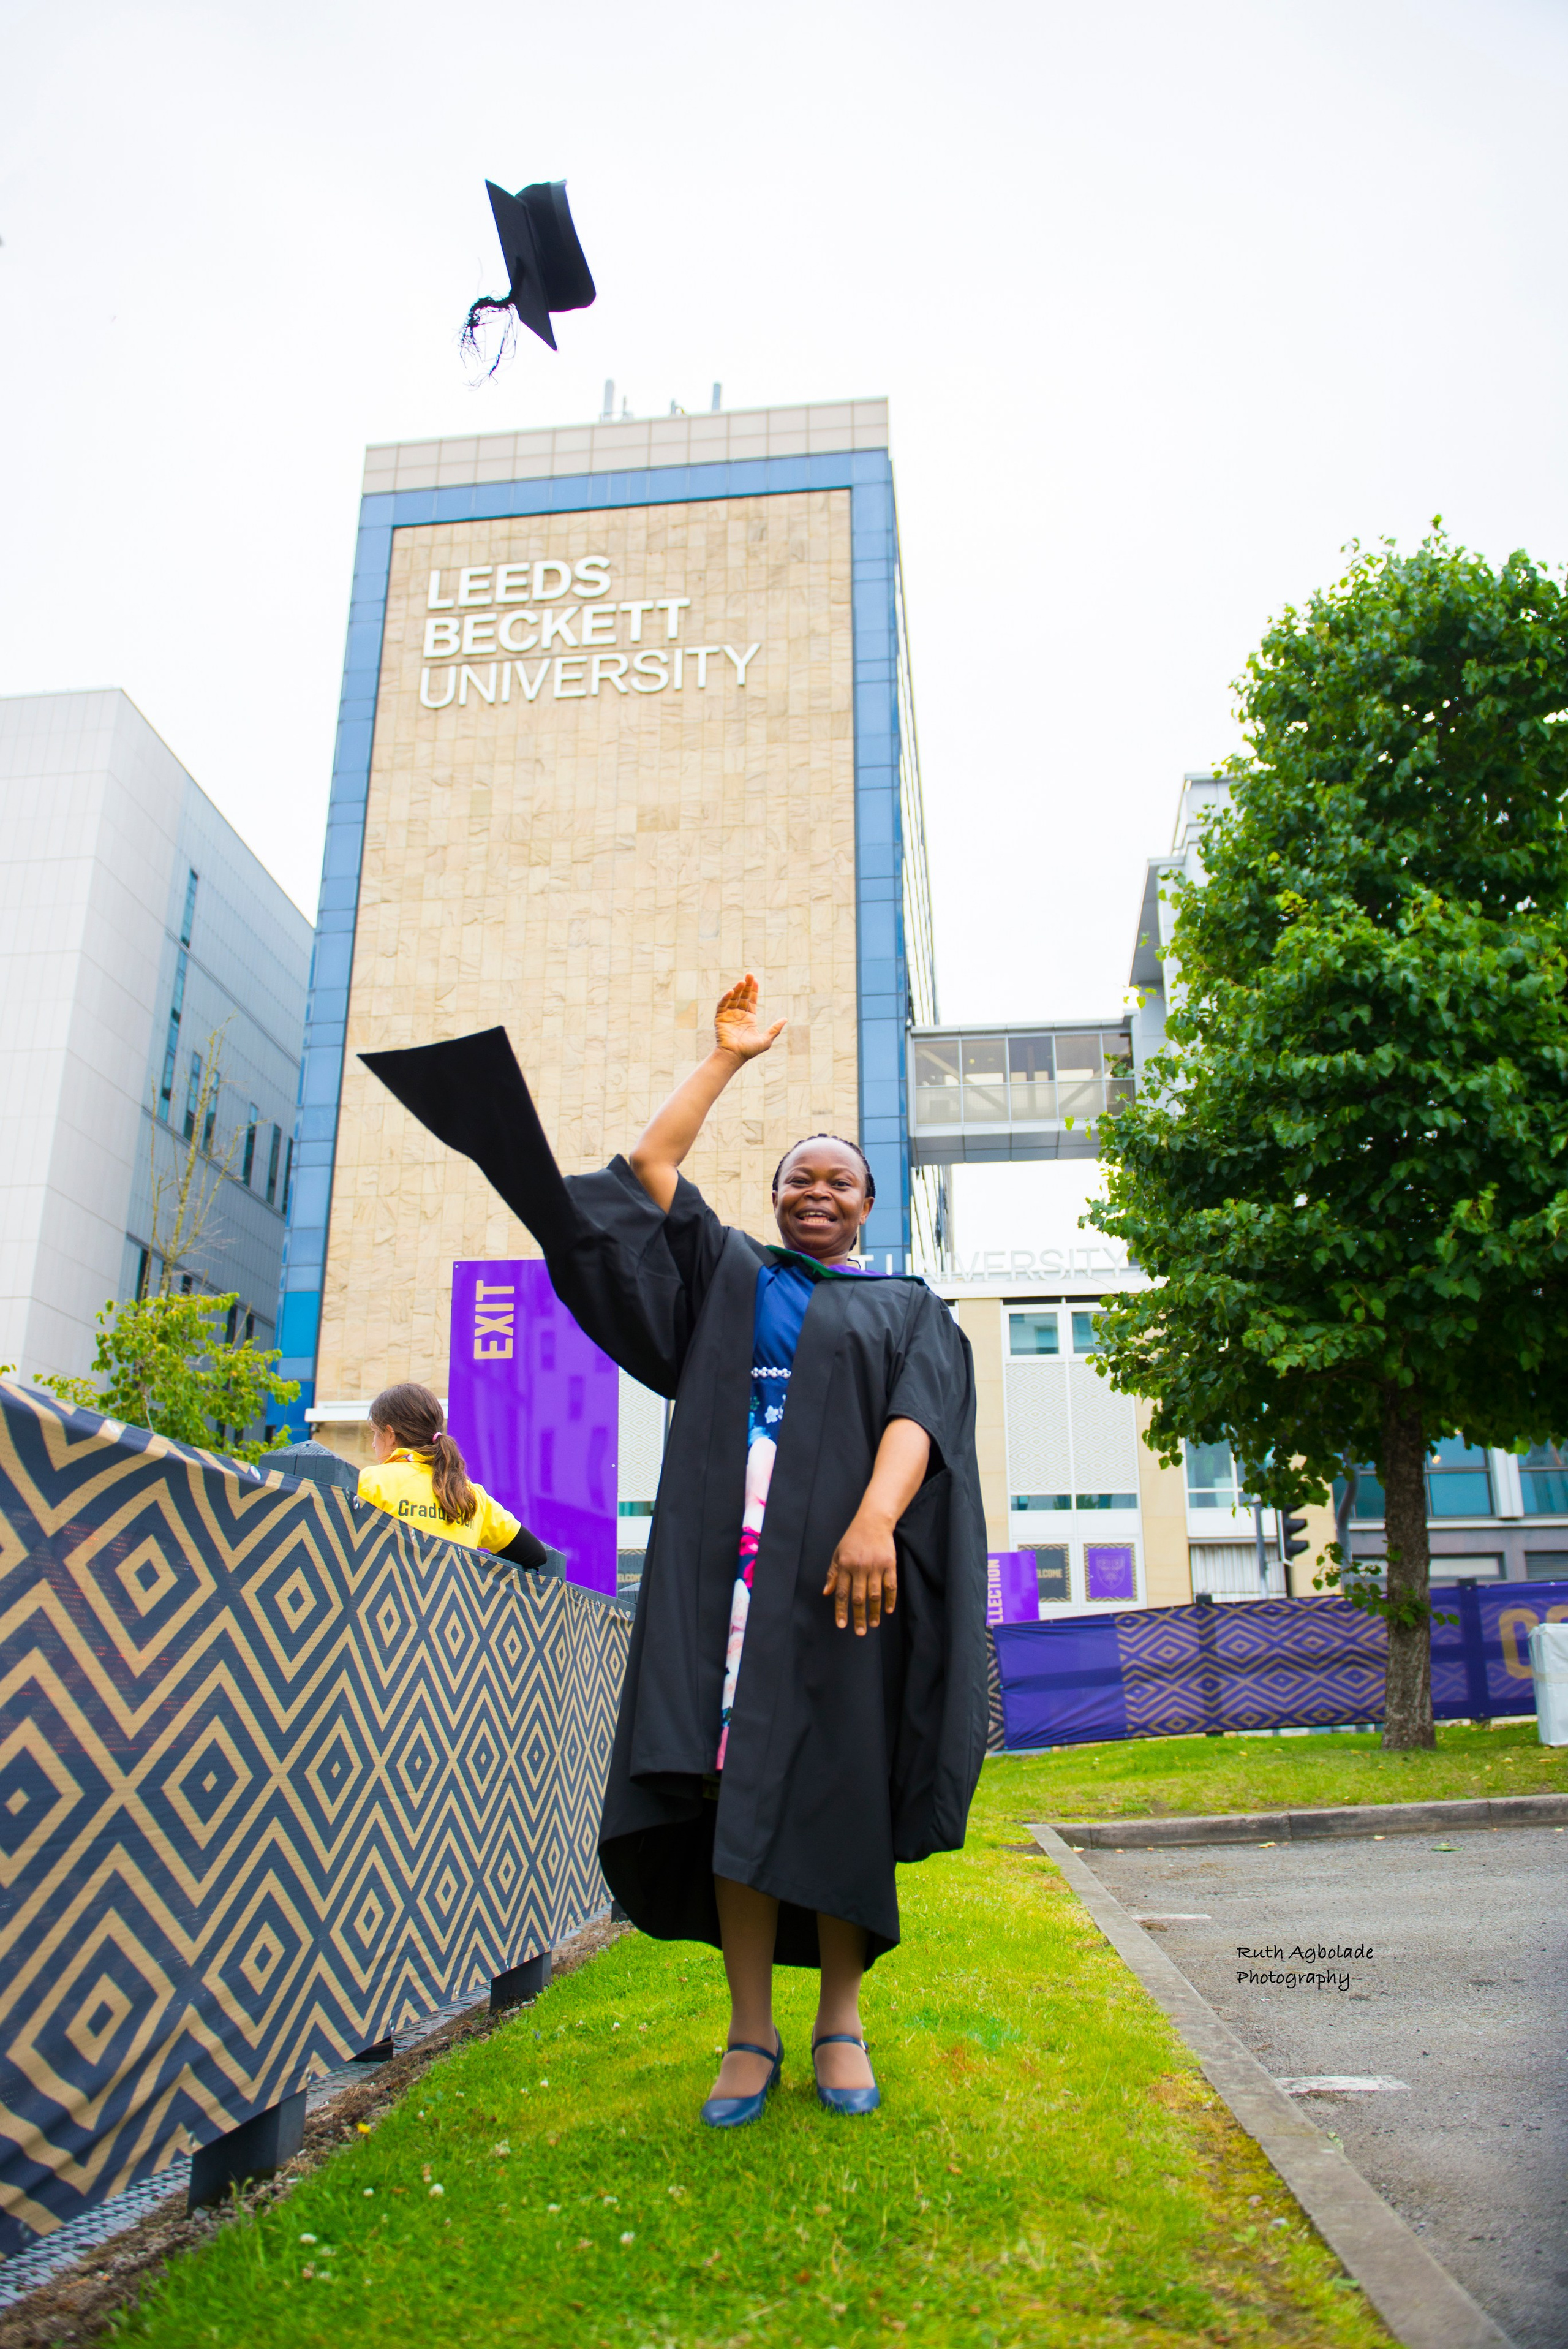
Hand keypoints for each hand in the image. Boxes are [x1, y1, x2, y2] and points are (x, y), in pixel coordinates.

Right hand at [714, 973, 784, 1062]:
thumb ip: (775, 1029)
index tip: (756, 980)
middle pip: (743, 996)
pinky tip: (731, 991)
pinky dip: (726, 998)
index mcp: (749, 1018)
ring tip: (742, 982)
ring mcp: (729, 1015)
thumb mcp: (766, 1040)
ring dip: (737, 989)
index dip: (754, 990)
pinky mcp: (720, 1018)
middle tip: (749, 974)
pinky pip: (722, 1005)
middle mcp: (739, 1015)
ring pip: (733, 998)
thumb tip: (785, 1019)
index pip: (752, 1000)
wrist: (734, 1056)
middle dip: (746, 985)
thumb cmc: (749, 1050)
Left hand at [823, 1508, 897, 1633]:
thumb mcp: (838, 1554)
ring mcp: (876, 1566)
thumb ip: (833, 1574)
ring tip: (873, 1625)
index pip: (842, 1593)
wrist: (873, 1522)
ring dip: (874, 1612)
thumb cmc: (853, 1539)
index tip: (841, 1625)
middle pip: (858, 1598)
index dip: (841, 1611)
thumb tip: (826, 1593)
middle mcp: (860, 1567)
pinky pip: (891, 1585)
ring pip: (875, 1595)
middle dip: (858, 1617)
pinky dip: (890, 1599)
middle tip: (860, 1632)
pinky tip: (888, 1610)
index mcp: (845, 1566)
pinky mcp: (890, 1564)